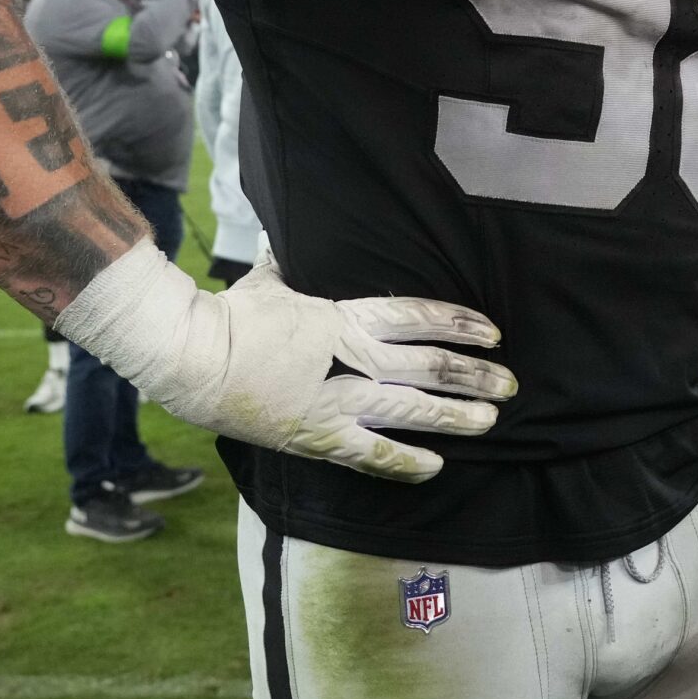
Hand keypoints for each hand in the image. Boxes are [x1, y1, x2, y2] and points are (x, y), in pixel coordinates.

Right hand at [53, 241, 514, 481]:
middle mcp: (348, 361)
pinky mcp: (317, 438)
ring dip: (452, 416)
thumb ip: (290, 261)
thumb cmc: (230, 316)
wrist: (189, 362)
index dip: (455, 324)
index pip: (414, 317)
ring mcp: (334, 403)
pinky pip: (369, 455)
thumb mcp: (270, 280)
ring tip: (489, 420)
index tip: (490, 333)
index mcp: (342, 318)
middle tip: (508, 383)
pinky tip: (435, 466)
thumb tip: (289, 231)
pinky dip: (403, 461)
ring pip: (408, 410)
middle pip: (424, 367)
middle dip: (471, 375)